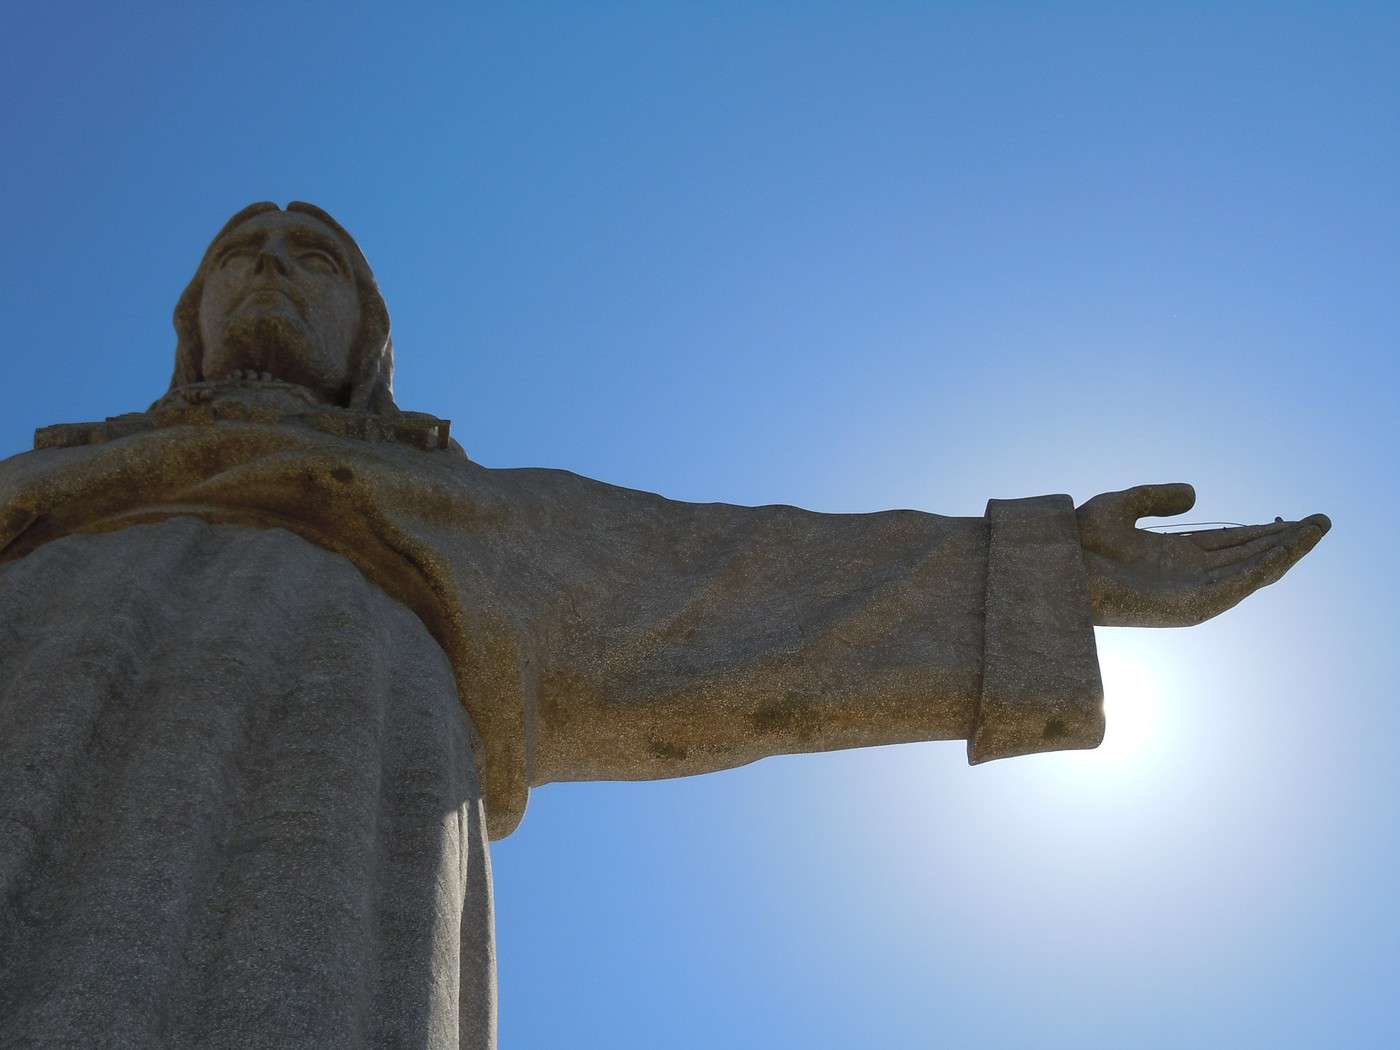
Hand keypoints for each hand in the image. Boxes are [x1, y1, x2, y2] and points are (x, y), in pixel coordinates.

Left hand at [1076, 483, 1329, 626]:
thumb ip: (1157, 497)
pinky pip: (1236, 587)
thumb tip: (1197, 494)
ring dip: (1285, 552)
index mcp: (1175, 554)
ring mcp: (1191, 591)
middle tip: (1321, 522)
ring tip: (1315, 530)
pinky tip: (1286, 550)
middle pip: (1248, 554)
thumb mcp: (1122, 505)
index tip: (1293, 518)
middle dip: (1284, 540)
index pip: (1231, 541)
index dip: (1262, 530)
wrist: (1059, 564)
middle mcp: (1188, 574)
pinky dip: (1263, 568)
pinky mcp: (1190, 606)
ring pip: (1250, 570)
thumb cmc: (1079, 539)